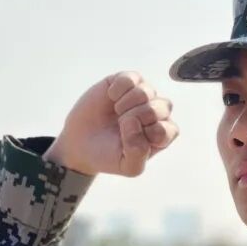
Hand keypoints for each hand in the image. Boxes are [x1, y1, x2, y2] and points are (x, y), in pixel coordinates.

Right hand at [43, 71, 178, 176]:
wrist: (80, 143)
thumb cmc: (108, 155)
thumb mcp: (128, 167)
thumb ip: (139, 153)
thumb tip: (134, 123)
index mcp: (163, 134)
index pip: (166, 130)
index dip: (145, 135)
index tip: (128, 141)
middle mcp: (158, 112)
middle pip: (160, 108)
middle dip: (135, 119)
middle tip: (120, 126)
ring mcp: (144, 95)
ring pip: (146, 92)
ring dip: (125, 105)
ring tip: (116, 113)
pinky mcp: (127, 82)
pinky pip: (130, 78)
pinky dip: (117, 90)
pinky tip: (111, 98)